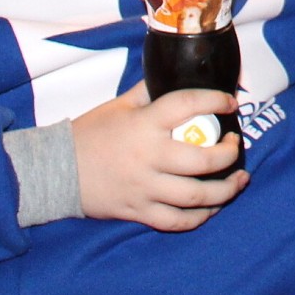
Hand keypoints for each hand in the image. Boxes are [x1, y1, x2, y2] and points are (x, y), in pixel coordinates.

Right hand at [73, 83, 248, 230]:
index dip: (216, 101)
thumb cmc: (90, 133)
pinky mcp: (138, 212)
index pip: (189, 106)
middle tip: (235, 145)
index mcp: (145, 124)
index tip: (231, 102)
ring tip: (239, 180)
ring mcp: (144, 188)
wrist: (54, 171)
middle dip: (229, 154)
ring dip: (225, 190)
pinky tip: (212, 208)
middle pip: (203, 160)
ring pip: (196, 196)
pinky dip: (199, 217)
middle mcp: (149, 157)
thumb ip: (150, 91)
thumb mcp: (119, 105)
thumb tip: (175, 74)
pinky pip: (176, 221)